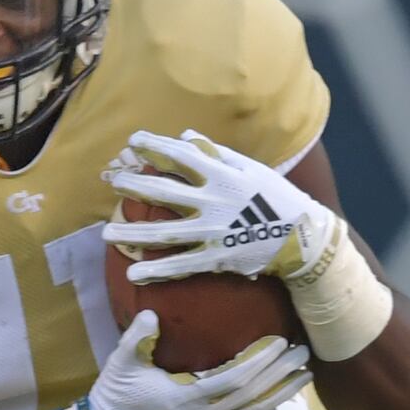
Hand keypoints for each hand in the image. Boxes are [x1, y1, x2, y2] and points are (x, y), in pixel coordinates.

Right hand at [79, 311, 312, 409]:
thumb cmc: (116, 394)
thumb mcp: (121, 362)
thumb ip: (137, 338)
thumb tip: (151, 314)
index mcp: (187, 398)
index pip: (234, 381)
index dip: (260, 363)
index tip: (280, 343)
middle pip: (253, 396)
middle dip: (281, 374)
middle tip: (305, 352)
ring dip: (281, 394)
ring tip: (305, 376)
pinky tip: (278, 400)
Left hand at [100, 129, 344, 285]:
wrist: (303, 237)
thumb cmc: (277, 197)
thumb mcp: (251, 168)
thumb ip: (216, 152)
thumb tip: (185, 135)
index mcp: (222, 176)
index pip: (181, 157)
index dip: (155, 147)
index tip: (132, 141)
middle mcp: (213, 202)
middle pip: (165, 193)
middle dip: (135, 186)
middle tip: (112, 182)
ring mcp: (212, 233)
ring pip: (165, 233)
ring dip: (133, 233)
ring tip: (106, 233)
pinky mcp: (216, 259)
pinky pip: (182, 266)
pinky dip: (157, 271)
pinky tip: (133, 274)